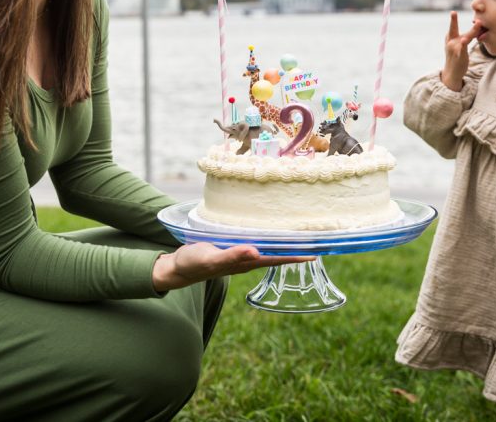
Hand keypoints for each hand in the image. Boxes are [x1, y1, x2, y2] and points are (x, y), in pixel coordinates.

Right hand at [152, 243, 315, 291]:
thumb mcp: (212, 258)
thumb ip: (232, 256)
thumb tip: (256, 252)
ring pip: (269, 247)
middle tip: (316, 237)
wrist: (178, 267)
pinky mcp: (234, 247)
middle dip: (296, 246)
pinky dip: (267, 236)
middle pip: (279, 252)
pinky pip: (256, 241)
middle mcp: (249, 259)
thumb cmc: (194, 263)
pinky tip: (269, 229)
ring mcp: (242, 254)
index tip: (317, 250)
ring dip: (284, 242)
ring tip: (300, 232)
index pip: (279, 258)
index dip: (297, 255)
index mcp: (248, 262)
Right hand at [441, 11, 482, 91]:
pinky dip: (463, 44)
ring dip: (472, 32)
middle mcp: (450, 42)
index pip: (453, 27)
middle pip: (453, 29)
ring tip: (478, 24)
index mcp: (450, 38)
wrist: (452, 73)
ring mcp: (454, 49)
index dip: (454, 19)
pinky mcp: (459, 56)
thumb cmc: (457, 57)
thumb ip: (467, 36)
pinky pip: (462, 49)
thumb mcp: (460, 45)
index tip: (453, 12)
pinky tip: (463, 41)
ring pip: (465, 38)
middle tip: (453, 12)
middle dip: (452, 21)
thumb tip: (478, 26)